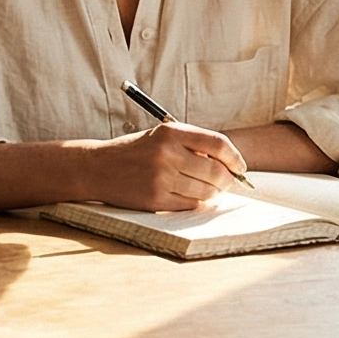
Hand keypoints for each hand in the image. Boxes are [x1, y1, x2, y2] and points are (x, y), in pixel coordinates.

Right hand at [86, 122, 248, 211]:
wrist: (97, 168)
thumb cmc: (134, 152)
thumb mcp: (160, 137)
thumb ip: (191, 145)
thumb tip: (228, 165)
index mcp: (170, 133)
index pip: (218, 144)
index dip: (235, 158)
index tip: (240, 167)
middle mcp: (166, 154)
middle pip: (216, 172)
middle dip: (228, 180)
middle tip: (228, 183)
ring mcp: (160, 178)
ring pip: (206, 191)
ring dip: (213, 193)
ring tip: (208, 190)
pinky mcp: (154, 199)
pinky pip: (190, 204)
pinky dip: (196, 202)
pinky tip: (192, 197)